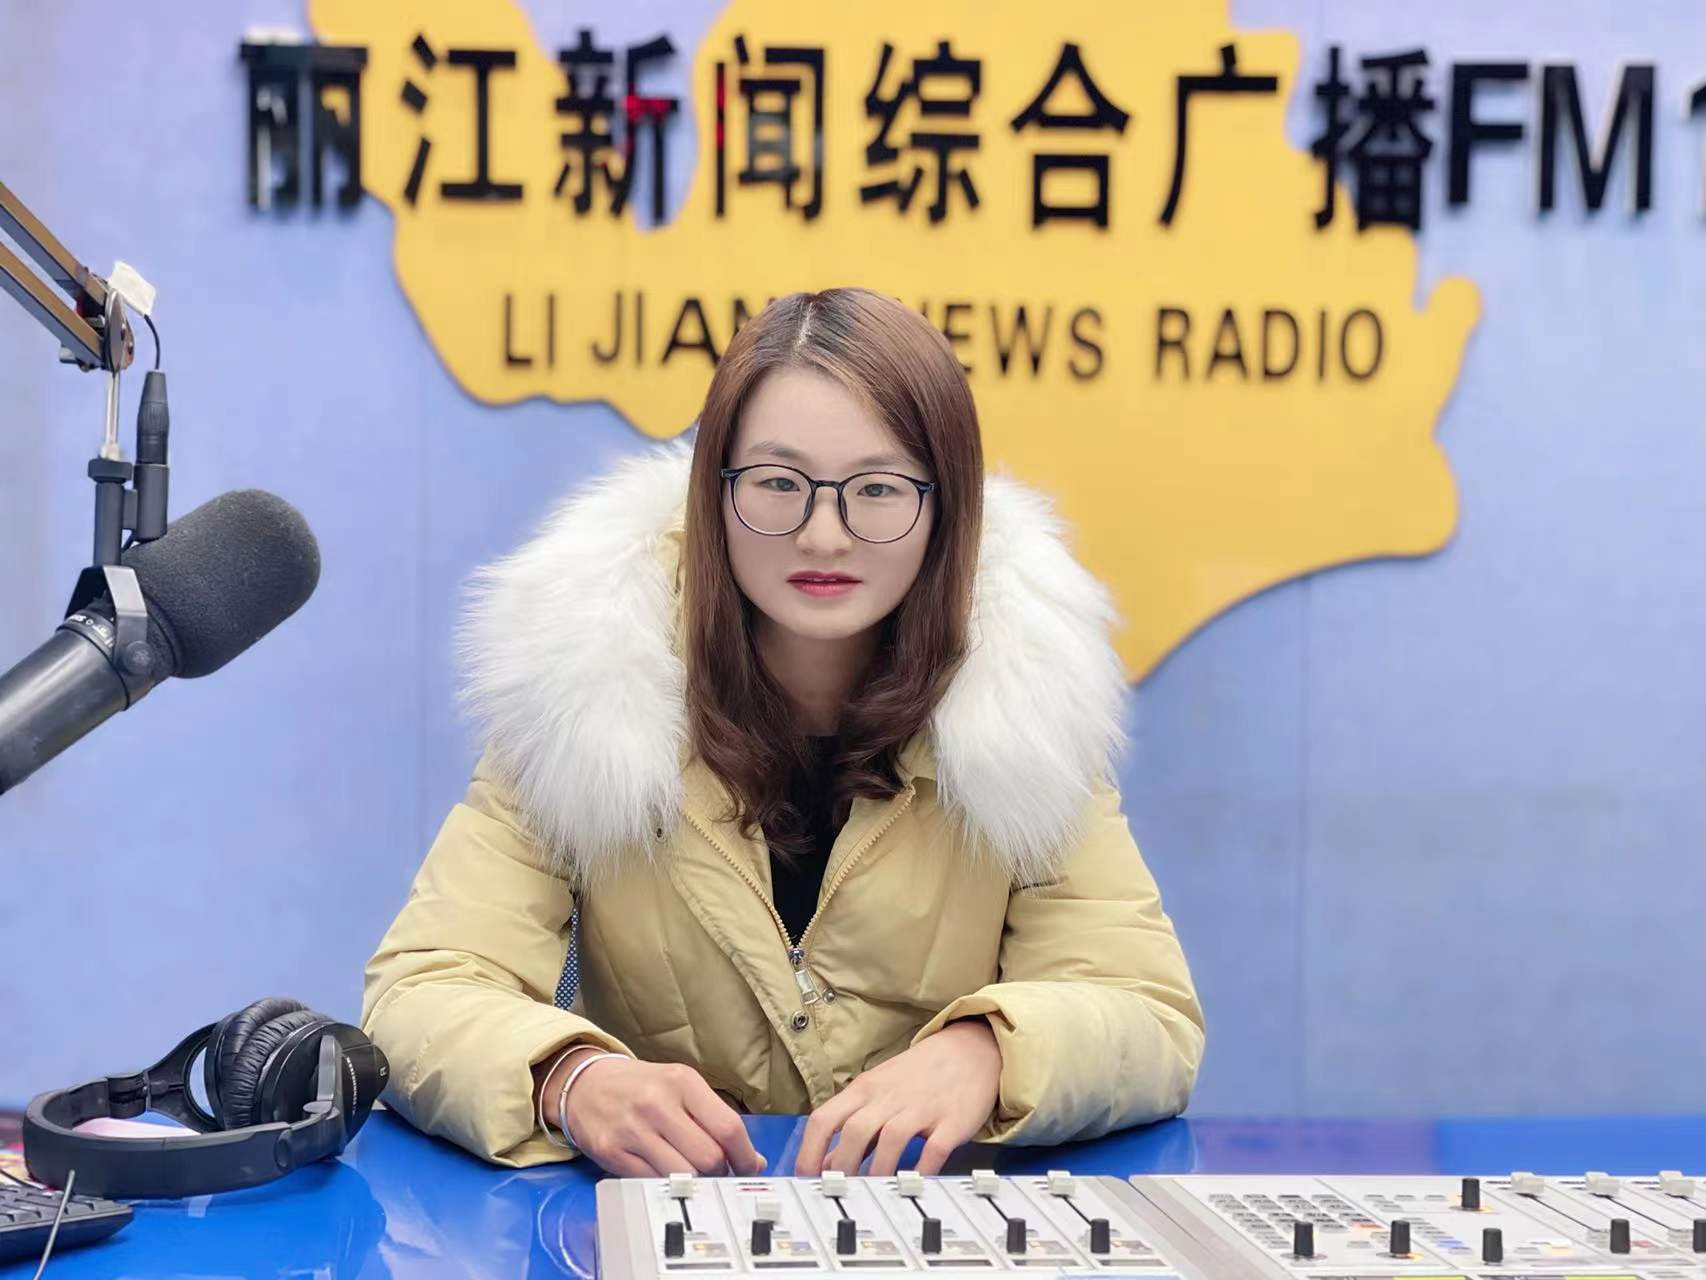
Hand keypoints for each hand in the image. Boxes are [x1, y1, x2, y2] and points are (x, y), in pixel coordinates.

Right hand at [540, 1049, 766, 1176]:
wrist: (585, 1084)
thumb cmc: (641, 1087)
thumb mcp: (680, 1086)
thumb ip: (715, 1118)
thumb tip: (752, 1159)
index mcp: (682, 1082)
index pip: (728, 1127)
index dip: (744, 1155)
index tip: (749, 1166)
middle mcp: (657, 1103)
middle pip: (708, 1157)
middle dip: (719, 1171)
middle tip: (717, 1171)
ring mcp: (632, 1130)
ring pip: (683, 1175)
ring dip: (694, 1182)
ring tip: (691, 1174)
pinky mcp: (612, 1153)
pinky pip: (653, 1183)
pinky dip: (666, 1185)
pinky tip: (665, 1174)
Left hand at [796, 1017, 1000, 1176]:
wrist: (971, 1048)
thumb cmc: (918, 1074)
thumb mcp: (877, 1092)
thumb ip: (851, 1127)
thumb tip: (825, 1164)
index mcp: (865, 1089)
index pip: (824, 1118)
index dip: (809, 1152)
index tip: (805, 1178)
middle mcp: (889, 1096)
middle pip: (855, 1131)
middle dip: (842, 1167)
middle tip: (839, 1192)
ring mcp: (921, 1107)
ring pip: (892, 1138)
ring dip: (878, 1170)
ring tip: (872, 1193)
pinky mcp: (952, 1119)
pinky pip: (934, 1148)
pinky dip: (923, 1168)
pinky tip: (914, 1183)